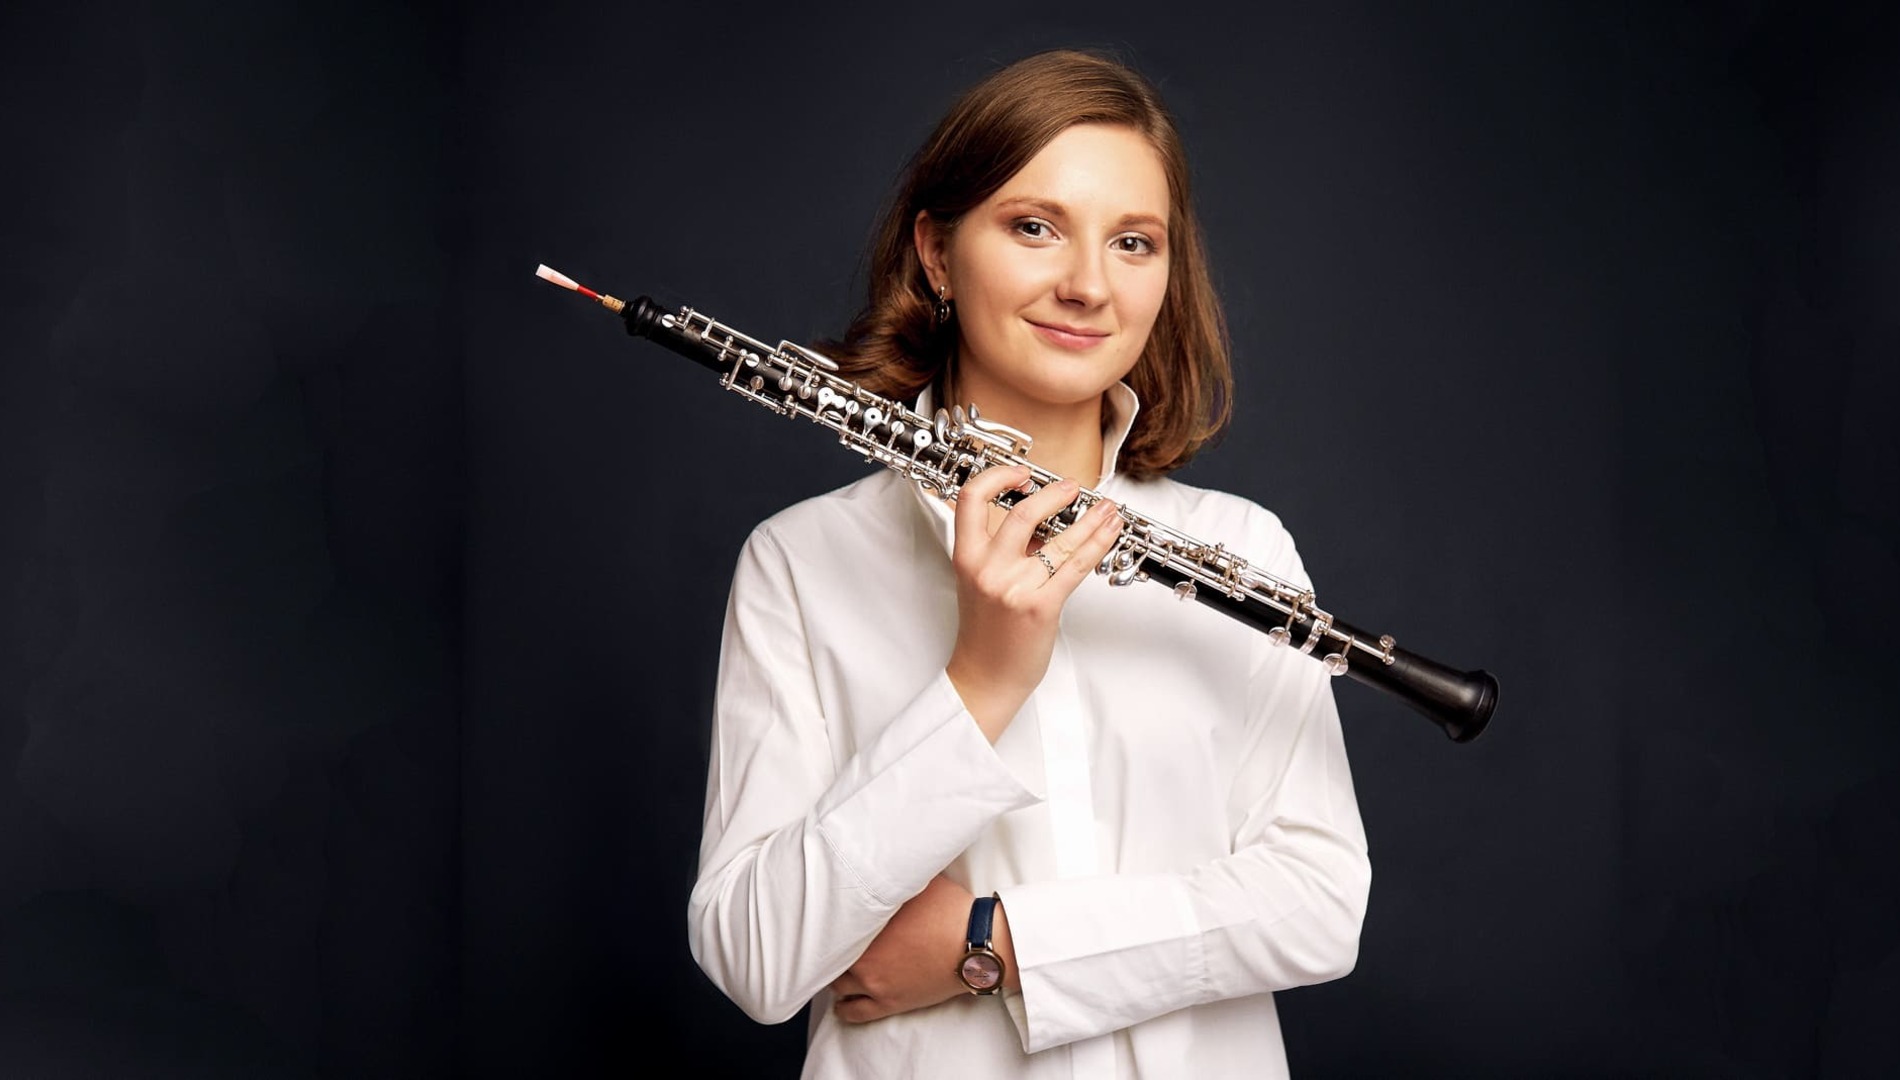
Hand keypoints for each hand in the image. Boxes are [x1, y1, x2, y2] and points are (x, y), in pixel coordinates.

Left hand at [829, 875, 971, 1022]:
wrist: (975, 946)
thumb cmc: (952, 912)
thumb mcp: (923, 880)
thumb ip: (899, 875)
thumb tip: (892, 860)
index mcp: (869, 925)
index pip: (834, 924)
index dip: (831, 919)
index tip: (830, 915)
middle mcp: (865, 957)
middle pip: (832, 955)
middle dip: (832, 947)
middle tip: (834, 941)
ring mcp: (876, 984)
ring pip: (838, 985)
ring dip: (835, 975)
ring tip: (837, 968)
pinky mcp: (890, 1004)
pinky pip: (854, 1012)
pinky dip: (844, 1008)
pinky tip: (841, 1003)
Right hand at [944, 465, 1123, 741]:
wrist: (986, 677)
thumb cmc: (987, 632)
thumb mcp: (982, 582)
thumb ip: (1003, 549)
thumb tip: (1043, 520)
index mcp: (966, 557)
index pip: (971, 498)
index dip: (997, 477)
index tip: (1021, 474)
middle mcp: (987, 568)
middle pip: (1022, 512)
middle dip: (1054, 494)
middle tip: (1071, 488)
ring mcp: (1013, 587)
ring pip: (1059, 539)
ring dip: (1090, 518)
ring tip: (1106, 509)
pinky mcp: (1039, 607)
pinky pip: (1076, 566)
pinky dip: (1098, 544)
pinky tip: (1109, 532)